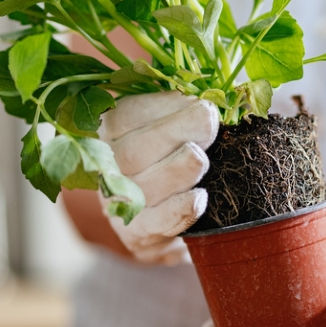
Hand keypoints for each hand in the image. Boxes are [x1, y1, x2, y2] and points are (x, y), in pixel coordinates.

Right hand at [99, 91, 218, 263]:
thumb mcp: (178, 125)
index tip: (196, 98)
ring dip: (178, 169)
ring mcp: (120, 205)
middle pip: (133, 151)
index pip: (125, 116)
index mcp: (112, 133)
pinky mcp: (137, 235)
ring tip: (202, 159)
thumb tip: (216, 91)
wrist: (177, 213)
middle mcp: (108, 168)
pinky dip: (178, 210)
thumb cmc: (180, 155)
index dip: (161, 106)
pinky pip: (154, 224)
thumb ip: (186, 108)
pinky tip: (200, 198)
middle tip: (208, 120)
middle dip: (174, 131)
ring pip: (142, 187)